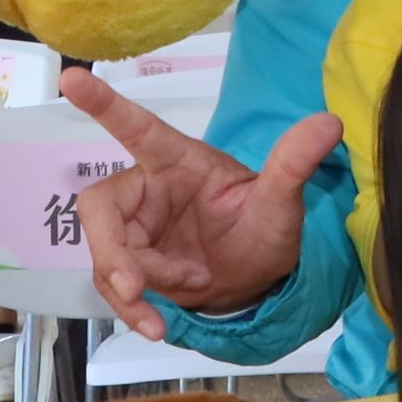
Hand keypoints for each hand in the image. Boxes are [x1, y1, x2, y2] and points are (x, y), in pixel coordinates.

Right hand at [67, 68, 333, 342]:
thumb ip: (294, 164)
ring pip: (105, 255)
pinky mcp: (132, 266)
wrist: (259, 282)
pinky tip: (158, 323)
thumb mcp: (282, 202)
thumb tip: (329, 123)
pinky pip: (114, 286)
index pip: (135, 128)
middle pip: (100, 209)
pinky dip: (133, 309)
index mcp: (176, 162)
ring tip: (173, 306)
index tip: (71, 78)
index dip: (103, 104)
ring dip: (130, 287)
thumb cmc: (264, 230)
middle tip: (135, 285)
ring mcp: (136, 231)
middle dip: (111, 250)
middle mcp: (147, 192)